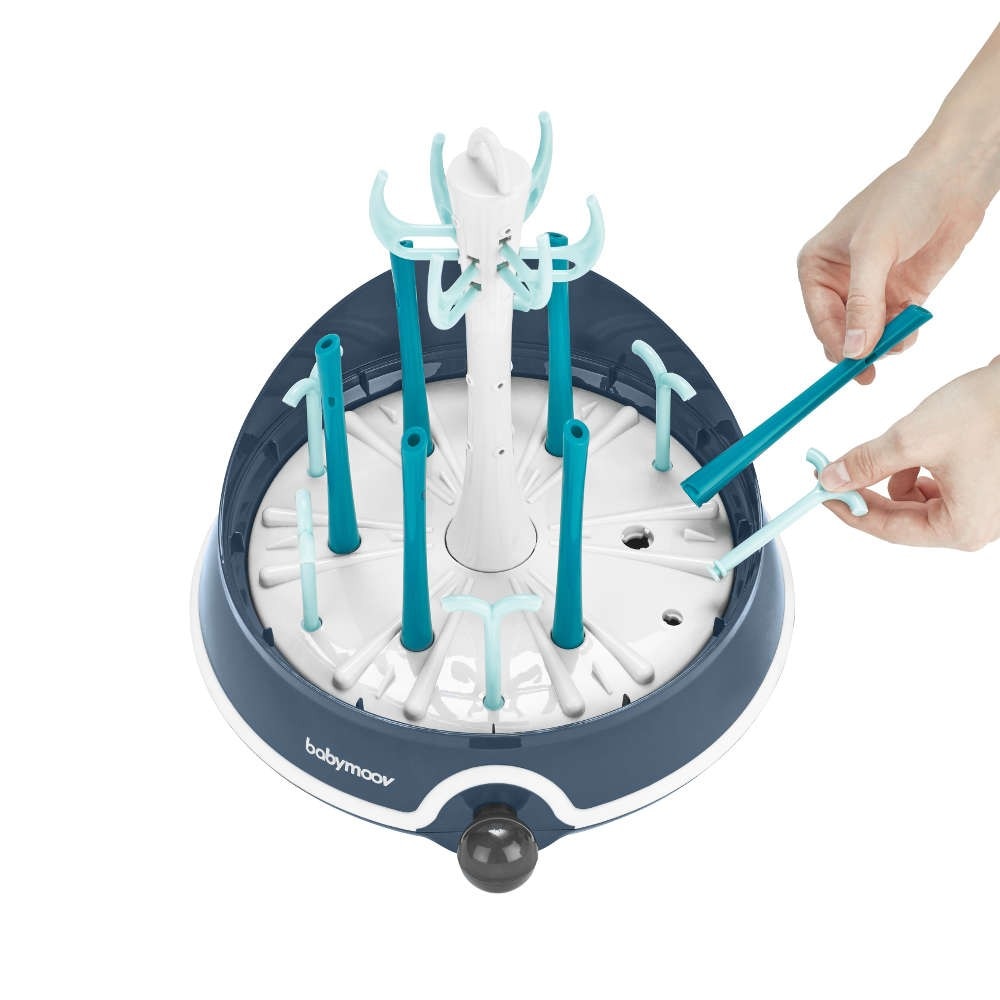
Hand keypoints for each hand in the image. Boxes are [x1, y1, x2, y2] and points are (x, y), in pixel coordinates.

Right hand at [797, 148, 988, 383]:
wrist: (954, 178)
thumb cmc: (904, 198)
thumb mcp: (874, 250)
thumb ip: (862, 303)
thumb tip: (853, 350)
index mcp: (817, 268)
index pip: (821, 320)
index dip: (836, 344)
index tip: (853, 365)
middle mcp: (839, 282)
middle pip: (842, 333)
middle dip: (859, 348)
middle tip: (871, 371)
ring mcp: (871, 290)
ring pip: (869, 336)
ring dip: (885, 341)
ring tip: (902, 329)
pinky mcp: (900, 294)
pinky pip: (895, 328)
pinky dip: (903, 333)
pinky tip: (913, 322)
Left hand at [819, 357, 999, 549]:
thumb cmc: (990, 412)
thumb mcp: (912, 439)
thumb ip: (866, 463)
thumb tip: (832, 479)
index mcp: (961, 528)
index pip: (888, 529)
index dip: (850, 510)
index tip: (821, 494)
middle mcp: (974, 526)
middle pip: (901, 516)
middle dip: (870, 489)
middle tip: (838, 469)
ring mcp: (981, 506)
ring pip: (915, 498)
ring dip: (895, 473)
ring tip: (901, 444)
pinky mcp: (982, 484)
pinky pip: (934, 484)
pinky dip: (917, 464)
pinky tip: (923, 441)